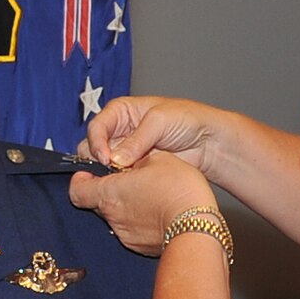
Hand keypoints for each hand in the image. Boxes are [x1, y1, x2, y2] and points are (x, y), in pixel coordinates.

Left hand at [69, 152, 218, 255]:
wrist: (197, 227)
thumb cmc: (178, 190)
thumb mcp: (159, 158)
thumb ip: (138, 158)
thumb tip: (133, 159)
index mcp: (109, 193)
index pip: (76, 190)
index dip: (80, 180)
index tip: (89, 173)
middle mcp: (112, 216)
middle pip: (98, 203)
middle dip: (110, 191)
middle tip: (129, 180)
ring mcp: (125, 234)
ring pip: (117, 217)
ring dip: (127, 206)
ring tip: (150, 197)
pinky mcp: (140, 247)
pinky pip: (133, 231)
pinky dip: (140, 221)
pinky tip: (158, 213)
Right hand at [77, 95, 226, 175]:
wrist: (207, 141)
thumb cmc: (187, 120)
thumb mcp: (160, 121)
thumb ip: (137, 139)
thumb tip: (115, 159)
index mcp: (120, 112)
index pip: (96, 126)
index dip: (97, 142)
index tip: (105, 158)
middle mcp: (118, 132)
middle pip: (92, 147)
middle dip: (98, 160)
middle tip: (111, 171)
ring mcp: (124, 152)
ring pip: (101, 166)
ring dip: (107, 173)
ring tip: (122, 179)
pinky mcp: (132, 170)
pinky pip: (116, 178)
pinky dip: (118, 183)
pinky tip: (127, 186)